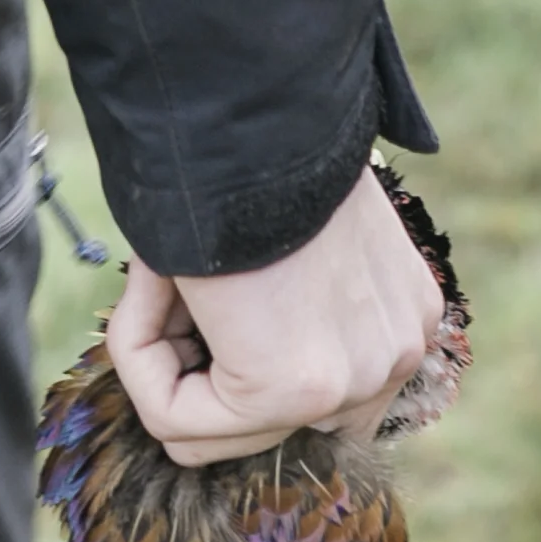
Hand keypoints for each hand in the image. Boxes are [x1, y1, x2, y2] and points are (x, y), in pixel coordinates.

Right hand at [108, 164, 444, 466]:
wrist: (247, 109)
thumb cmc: (252, 154)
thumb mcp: (290, 247)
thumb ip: (279, 321)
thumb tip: (209, 372)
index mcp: (402, 319)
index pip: (300, 403)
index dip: (225, 353)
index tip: (199, 291)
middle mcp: (392, 358)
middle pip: (255, 430)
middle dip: (192, 365)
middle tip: (174, 285)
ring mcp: (348, 384)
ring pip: (204, 433)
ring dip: (159, 358)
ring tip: (162, 279)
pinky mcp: (289, 392)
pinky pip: (177, 422)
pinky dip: (138, 360)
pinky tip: (150, 290)